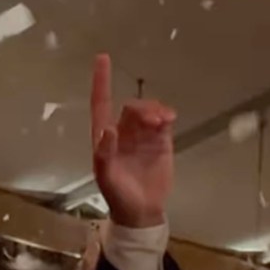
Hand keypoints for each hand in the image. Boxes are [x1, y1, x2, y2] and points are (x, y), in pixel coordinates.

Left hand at [90, 54, 175, 227]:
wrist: (142, 212)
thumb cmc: (118, 196)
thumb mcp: (106, 178)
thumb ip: (104, 154)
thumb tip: (107, 129)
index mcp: (105, 138)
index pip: (102, 103)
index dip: (101, 81)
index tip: (103, 57)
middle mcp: (123, 132)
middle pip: (131, 107)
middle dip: (142, 109)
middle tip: (152, 121)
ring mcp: (143, 136)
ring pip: (148, 111)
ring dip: (154, 111)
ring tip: (162, 122)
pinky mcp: (161, 142)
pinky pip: (163, 120)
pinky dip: (165, 115)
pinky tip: (168, 119)